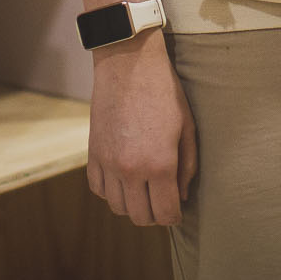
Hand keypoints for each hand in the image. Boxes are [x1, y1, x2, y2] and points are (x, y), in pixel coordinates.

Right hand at [86, 31, 197, 225]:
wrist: (128, 63)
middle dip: (154, 214)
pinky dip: (110, 190)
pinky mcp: (93, 153)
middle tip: (161, 200)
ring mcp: (109, 163)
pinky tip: (122, 178)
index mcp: (160, 164)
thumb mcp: (187, 127)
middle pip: (140, 216)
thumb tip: (179, 197)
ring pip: (117, 207)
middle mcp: (132, 170)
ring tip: (143, 190)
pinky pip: (98, 189)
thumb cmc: (164, 91)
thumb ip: (187, 167)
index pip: (165, 214)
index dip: (173, 217)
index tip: (176, 209)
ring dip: (131, 204)